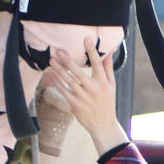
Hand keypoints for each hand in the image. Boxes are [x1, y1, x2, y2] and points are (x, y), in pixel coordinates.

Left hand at [48, 39, 128, 157]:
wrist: (103, 125)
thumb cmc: (107, 102)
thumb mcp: (112, 85)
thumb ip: (108, 68)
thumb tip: (109, 51)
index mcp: (104, 83)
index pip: (98, 64)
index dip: (92, 51)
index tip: (86, 39)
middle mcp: (94, 90)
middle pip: (79, 72)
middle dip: (68, 61)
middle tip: (59, 51)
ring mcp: (84, 97)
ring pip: (69, 81)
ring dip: (59, 70)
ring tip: (52, 60)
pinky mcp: (75, 104)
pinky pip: (64, 91)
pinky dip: (57, 82)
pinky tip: (51, 74)